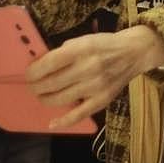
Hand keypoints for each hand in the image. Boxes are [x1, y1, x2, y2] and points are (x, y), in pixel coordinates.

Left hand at [26, 25, 163, 129]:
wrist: (135, 52)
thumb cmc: (105, 44)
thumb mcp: (83, 39)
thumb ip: (64, 52)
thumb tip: (41, 66)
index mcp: (81, 49)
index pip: (49, 64)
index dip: (33, 72)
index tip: (28, 74)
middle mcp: (88, 68)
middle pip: (51, 84)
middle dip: (35, 87)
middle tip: (33, 86)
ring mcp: (95, 86)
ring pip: (59, 99)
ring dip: (45, 99)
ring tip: (42, 96)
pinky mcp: (102, 100)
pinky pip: (78, 115)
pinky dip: (62, 121)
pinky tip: (51, 123)